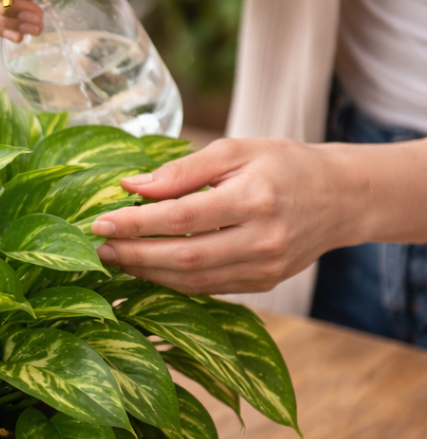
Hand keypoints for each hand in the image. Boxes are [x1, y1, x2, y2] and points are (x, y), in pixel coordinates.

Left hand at [88, 139, 369, 294]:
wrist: (340, 198)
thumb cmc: (282, 165)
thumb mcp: (236, 151)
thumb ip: (182, 171)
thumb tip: (130, 187)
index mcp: (255, 198)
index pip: (182, 217)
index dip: (137, 223)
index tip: (101, 223)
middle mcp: (263, 239)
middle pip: (184, 256)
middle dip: (134, 255)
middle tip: (98, 248)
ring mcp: (265, 268)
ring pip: (193, 279)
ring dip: (147, 272)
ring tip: (114, 258)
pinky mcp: (263, 284)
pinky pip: (207, 288)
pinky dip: (172, 280)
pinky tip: (146, 268)